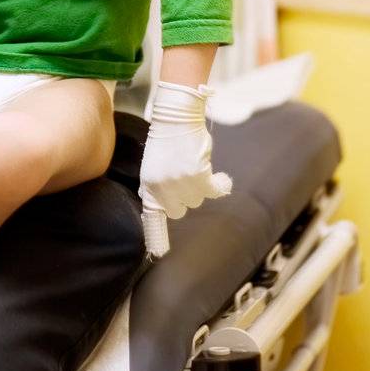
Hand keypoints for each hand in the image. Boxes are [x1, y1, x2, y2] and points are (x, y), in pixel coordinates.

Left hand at [138, 81, 231, 253]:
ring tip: (193, 165)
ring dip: (198, 186)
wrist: (176, 117)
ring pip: (197, 200)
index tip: (160, 253)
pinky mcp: (199, 176)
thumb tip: (161, 205)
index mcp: (149, 186)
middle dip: (184, 197)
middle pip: (180, 210)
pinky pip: (213, 191)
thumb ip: (156, 186)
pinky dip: (218, 184)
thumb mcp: (152, 164)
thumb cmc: (165, 139)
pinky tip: (220, 178)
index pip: (153, 217)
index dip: (157, 237)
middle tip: (184, 177)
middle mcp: (163, 188)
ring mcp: (181, 183)